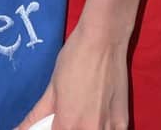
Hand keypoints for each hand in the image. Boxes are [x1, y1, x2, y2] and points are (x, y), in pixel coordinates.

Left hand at [13, 26, 130, 129]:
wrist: (105, 40)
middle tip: (67, 115)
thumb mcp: (52, 88)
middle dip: (67, 127)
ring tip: (83, 113)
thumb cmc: (75, 59)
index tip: (51, 123)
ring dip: (85, 128)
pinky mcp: (124, 123)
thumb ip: (36, 116)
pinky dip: (102, 128)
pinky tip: (97, 115)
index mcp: (68, 125)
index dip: (51, 129)